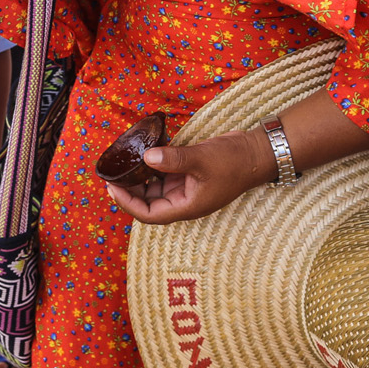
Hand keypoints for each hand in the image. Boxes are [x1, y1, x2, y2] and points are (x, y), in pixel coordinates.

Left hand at [104, 128, 275, 224]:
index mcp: (186, 207)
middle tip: (113, 173)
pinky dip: (154, 167)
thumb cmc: (233, 162)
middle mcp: (184, 201)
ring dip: (141, 178)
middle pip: (149, 203)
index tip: (112, 187)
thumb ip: (174, 160)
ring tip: (125, 163)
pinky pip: (165, 175)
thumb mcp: (201, 159)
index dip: (128, 203)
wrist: (256, 153)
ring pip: (155, 189)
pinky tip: (145, 153)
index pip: (149, 214)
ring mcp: (187, 188)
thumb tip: (147, 157)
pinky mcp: (190, 175)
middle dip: (130, 190)